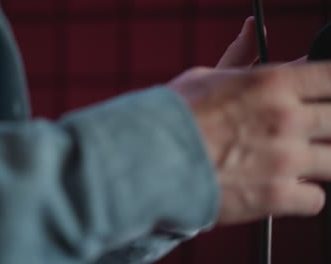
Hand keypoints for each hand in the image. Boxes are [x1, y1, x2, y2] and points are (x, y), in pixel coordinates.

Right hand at [168, 19, 330, 225]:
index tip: (324, 97)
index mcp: (273, 83)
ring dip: (317, 161)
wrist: (148, 161)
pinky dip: (303, 195)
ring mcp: (286, 159)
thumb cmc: (172, 118)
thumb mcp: (206, 76)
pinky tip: (281, 187)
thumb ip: (239, 55)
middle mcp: (287, 119)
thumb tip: (252, 27)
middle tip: (304, 131)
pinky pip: (316, 199)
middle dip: (325, 126)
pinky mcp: (277, 197)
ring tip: (289, 161)